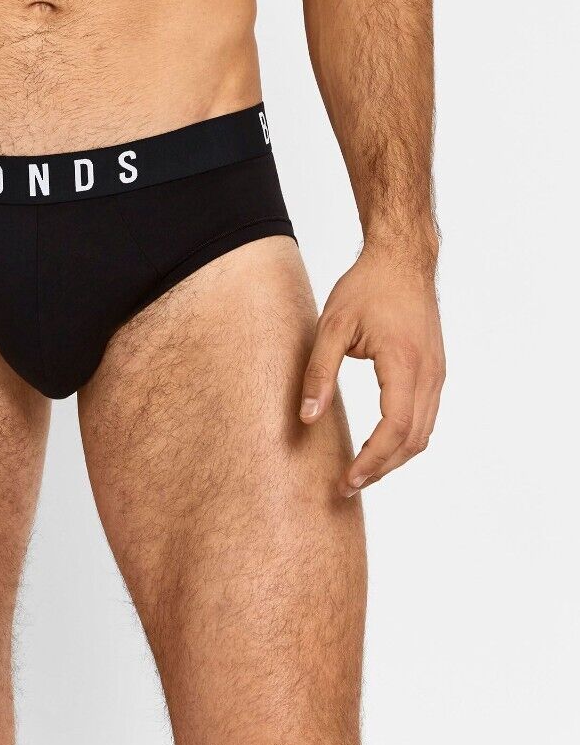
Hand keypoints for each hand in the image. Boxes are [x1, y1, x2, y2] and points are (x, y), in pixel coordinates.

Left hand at [299, 246, 444, 495]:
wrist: (402, 259)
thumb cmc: (367, 287)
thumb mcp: (332, 325)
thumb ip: (318, 372)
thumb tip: (306, 418)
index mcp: (404, 363)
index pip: (394, 428)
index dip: (371, 460)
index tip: (346, 480)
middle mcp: (429, 373)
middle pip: (413, 440)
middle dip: (381, 469)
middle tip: (347, 485)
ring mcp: (437, 373)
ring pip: (424, 434)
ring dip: (394, 459)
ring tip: (360, 472)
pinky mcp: (436, 371)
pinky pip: (426, 417)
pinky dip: (405, 439)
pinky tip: (379, 444)